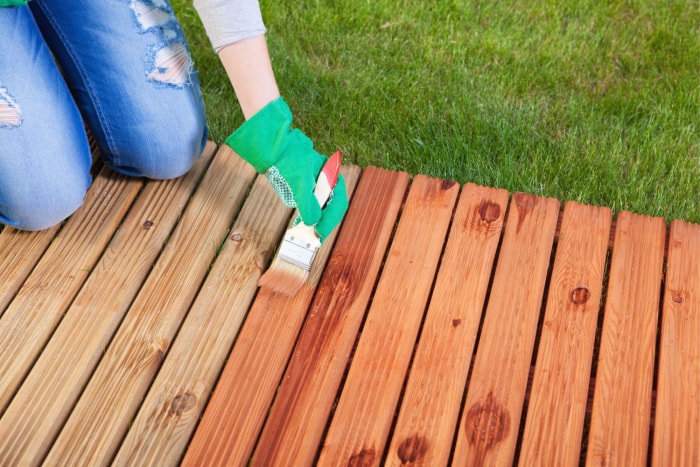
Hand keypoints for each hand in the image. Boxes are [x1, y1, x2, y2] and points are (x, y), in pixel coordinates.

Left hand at [225, 97, 347, 241]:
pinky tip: (303, 223)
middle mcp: (328, 180)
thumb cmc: (288, 161)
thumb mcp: (299, 184)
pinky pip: (314, 203)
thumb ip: (308, 204)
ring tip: (310, 233)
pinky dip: (310, 214)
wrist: (272, 147)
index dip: (330, 220)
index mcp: (332, 176)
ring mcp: (318, 183)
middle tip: (316, 237)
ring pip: (325, 206)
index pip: (338, 203)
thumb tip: (313, 223)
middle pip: (333, 206)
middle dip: (326, 222)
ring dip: (319, 220)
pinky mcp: (308, 186)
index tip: (320, 234)